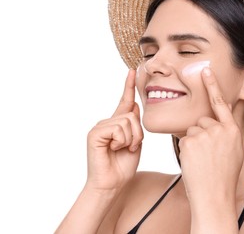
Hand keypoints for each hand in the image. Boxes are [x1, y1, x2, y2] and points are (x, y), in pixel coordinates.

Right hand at [86, 69, 143, 190]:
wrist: (112, 184)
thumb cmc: (123, 166)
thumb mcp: (135, 142)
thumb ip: (134, 124)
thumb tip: (134, 104)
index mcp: (117, 124)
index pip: (125, 102)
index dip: (128, 87)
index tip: (132, 71)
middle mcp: (107, 123)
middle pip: (132, 114)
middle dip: (138, 133)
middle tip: (131, 147)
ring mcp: (100, 127)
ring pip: (126, 121)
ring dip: (131, 139)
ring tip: (122, 149)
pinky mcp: (95, 133)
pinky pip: (118, 128)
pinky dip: (122, 141)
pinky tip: (113, 149)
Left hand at [178, 67, 243, 202]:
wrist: (214, 196)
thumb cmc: (223, 176)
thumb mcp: (233, 152)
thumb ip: (226, 133)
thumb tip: (217, 121)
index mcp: (233, 130)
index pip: (221, 103)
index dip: (213, 85)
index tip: (205, 70)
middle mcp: (220, 129)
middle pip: (202, 121)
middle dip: (201, 135)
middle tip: (207, 156)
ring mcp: (205, 135)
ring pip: (192, 131)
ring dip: (193, 143)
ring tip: (201, 161)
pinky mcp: (190, 141)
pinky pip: (184, 140)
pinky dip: (186, 150)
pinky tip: (194, 163)